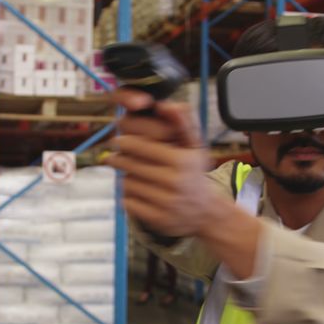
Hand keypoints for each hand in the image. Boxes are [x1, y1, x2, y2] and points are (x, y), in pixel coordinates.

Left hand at [104, 89, 219, 237]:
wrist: (207, 213)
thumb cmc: (195, 174)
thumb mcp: (194, 146)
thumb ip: (181, 122)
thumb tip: (164, 104)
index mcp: (181, 161)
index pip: (139, 146)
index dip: (125, 141)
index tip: (120, 140)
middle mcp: (173, 182)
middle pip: (129, 164)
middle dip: (119, 158)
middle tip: (116, 156)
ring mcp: (164, 203)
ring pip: (126, 183)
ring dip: (124, 177)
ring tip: (132, 174)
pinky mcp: (155, 219)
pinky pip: (128, 202)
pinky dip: (128, 196)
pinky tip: (138, 191)